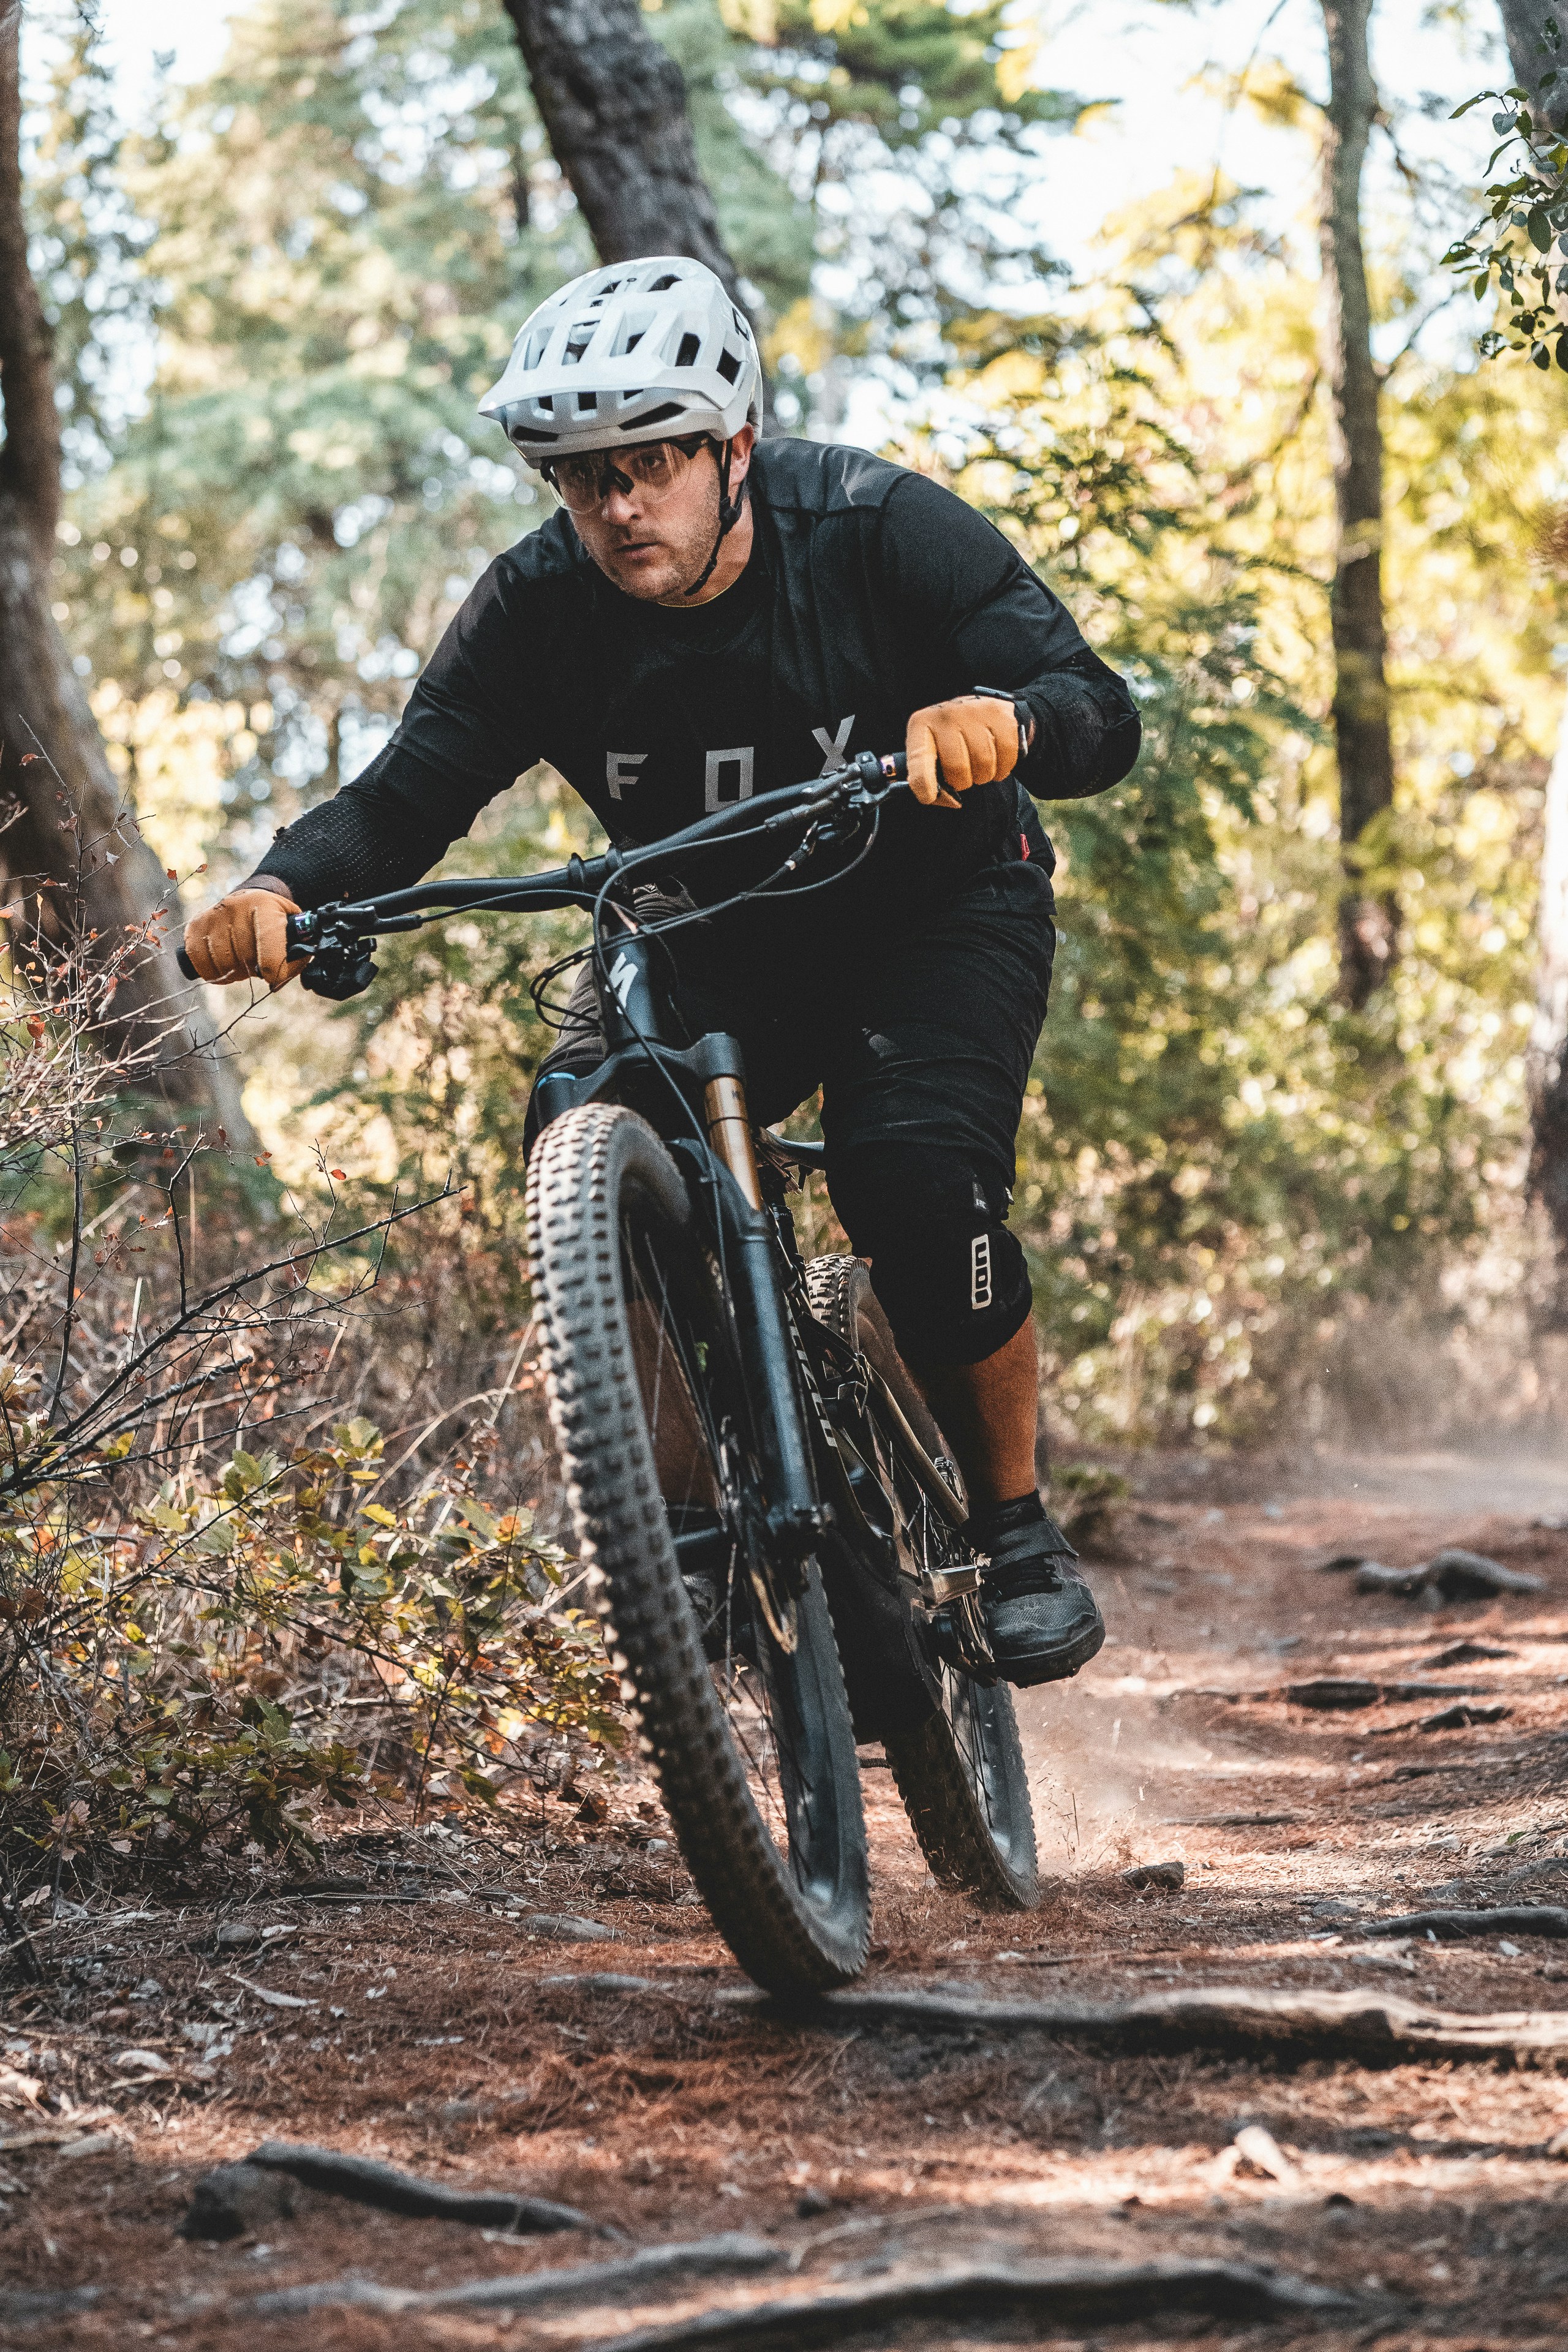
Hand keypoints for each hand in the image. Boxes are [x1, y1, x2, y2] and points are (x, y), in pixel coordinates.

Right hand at [183, 886, 304, 988]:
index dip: (274, 971)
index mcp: (264, 906)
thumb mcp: (293, 929)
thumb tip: (276, 982)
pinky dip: (212, 971)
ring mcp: (213, 915)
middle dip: (252, 970)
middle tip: (256, 965)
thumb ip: (296, 955)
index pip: (269, 950)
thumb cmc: (274, 921)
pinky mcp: (196, 925)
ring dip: (233, 972)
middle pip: (244, 959)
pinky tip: (222, 964)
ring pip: (222, 962)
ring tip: (240, 963)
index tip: (274, 976)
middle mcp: (236, 907)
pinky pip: (200, 960)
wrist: (249, 899)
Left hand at [905, 695, 1020, 808]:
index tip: (929, 796)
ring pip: (984, 763)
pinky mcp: (1000, 714)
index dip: (924, 785)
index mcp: (921, 725)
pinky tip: (996, 762)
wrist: (975, 709)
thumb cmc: (949, 739)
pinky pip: (1006, 754)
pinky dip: (1003, 767)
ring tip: (979, 767)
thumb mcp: (929, 754)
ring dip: (984, 775)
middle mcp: (946, 715)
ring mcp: (974, 711)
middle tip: (963, 776)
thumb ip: (929, 781)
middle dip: (962, 782)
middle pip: (957, 767)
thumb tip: (951, 800)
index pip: (920, 760)